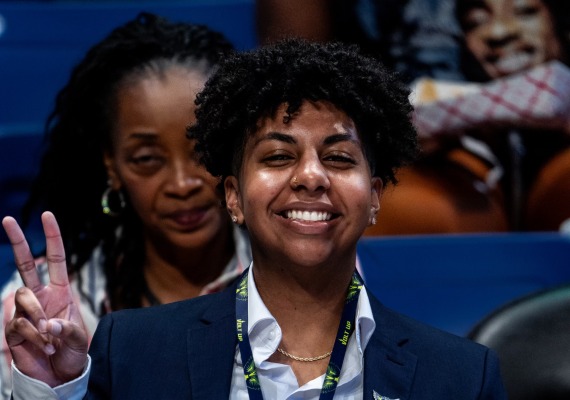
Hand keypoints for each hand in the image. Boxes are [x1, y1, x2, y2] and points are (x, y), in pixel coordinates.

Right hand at [2, 212, 87, 386]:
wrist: (58, 377)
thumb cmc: (72, 354)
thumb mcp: (79, 340)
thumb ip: (67, 330)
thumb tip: (49, 324)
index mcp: (61, 292)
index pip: (56, 260)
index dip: (52, 238)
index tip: (47, 215)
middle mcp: (40, 297)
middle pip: (25, 264)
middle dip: (17, 241)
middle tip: (7, 219)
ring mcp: (24, 311)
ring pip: (22, 296)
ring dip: (36, 316)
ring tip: (49, 337)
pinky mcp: (12, 328)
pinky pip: (18, 323)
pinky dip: (34, 335)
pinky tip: (43, 346)